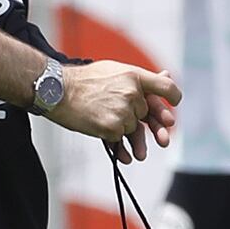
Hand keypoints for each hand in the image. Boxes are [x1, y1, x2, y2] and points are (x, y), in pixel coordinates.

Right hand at [49, 61, 180, 162]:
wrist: (57, 90)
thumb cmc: (84, 81)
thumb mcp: (114, 72)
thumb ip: (140, 79)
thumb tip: (167, 77)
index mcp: (133, 76)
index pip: (166, 88)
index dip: (172, 99)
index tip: (171, 112)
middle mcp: (131, 93)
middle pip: (147, 113)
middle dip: (149, 126)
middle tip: (164, 140)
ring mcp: (122, 111)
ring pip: (133, 128)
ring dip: (134, 139)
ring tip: (141, 155)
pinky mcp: (111, 127)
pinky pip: (121, 141)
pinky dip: (121, 148)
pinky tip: (126, 156)